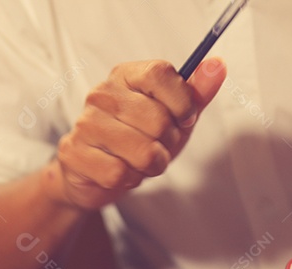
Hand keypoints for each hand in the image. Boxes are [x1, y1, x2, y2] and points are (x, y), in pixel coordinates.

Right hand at [45, 58, 227, 209]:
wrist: (94, 174)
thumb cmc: (138, 140)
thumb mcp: (173, 116)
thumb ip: (195, 94)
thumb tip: (217, 66)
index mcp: (126, 76)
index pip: (161, 74)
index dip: (181, 101)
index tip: (184, 118)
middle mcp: (102, 94)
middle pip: (158, 120)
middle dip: (166, 144)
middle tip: (154, 146)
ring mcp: (85, 123)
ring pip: (142, 152)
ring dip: (149, 166)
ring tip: (137, 161)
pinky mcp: (74, 153)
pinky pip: (119, 174)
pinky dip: (127, 180)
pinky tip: (119, 172)